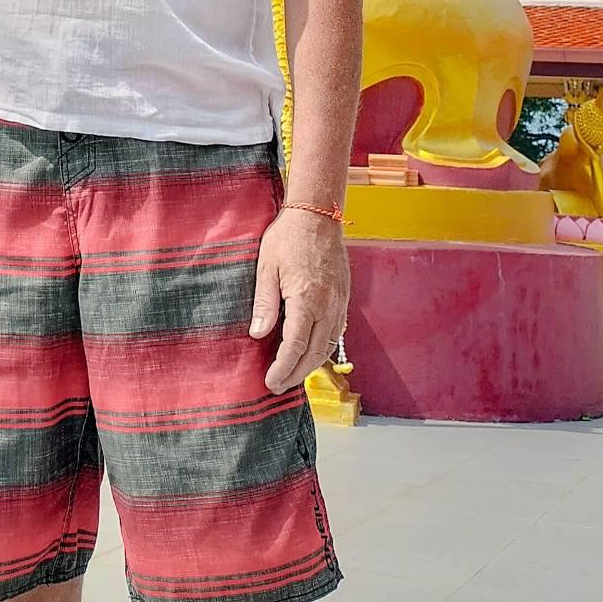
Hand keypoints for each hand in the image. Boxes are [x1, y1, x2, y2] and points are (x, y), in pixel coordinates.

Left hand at [250, 206, 349, 395]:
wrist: (318, 215)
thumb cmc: (288, 237)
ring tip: (291, 375)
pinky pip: (335, 333)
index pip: (294, 346)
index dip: (282, 368)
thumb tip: (258, 335)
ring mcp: (339, 303)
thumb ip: (265, 304)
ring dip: (310, 365)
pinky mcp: (343, 298)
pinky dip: (322, 349)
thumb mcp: (266, 267)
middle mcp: (327, 306)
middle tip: (278, 386)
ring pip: (327, 346)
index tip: (270, 381)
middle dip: (295, 374)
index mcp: (307, 299)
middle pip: (313, 353)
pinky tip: (309, 352)